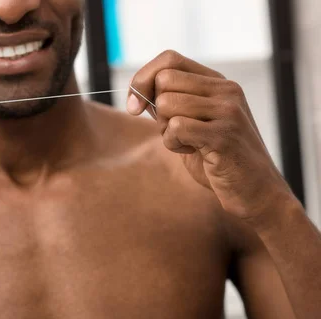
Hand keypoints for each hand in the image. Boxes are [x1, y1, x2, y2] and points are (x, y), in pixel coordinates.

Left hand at [127, 50, 294, 223]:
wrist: (253, 190)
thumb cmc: (217, 159)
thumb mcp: (192, 123)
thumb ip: (169, 104)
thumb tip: (136, 91)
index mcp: (218, 83)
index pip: (169, 59)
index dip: (143, 79)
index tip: (134, 106)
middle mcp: (226, 90)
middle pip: (164, 80)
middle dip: (156, 110)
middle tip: (175, 131)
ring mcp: (228, 110)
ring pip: (166, 104)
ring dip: (166, 131)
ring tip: (188, 143)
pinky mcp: (224, 134)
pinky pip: (176, 127)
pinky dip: (173, 144)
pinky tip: (192, 152)